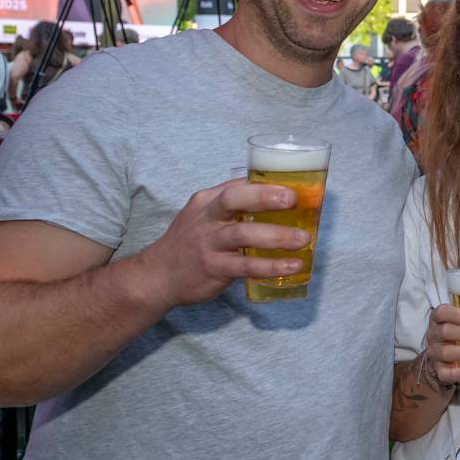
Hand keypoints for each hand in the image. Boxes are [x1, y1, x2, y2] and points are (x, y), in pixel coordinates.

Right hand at [134, 179, 310, 307]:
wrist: (156, 276)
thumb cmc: (189, 242)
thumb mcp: (202, 216)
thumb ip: (232, 205)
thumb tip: (274, 195)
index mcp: (207, 201)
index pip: (236, 185)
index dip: (265, 184)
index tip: (292, 185)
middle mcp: (207, 218)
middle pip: (234, 200)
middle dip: (265, 197)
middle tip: (293, 200)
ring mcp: (208, 244)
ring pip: (243, 234)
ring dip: (276, 235)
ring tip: (303, 239)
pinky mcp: (213, 268)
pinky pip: (246, 266)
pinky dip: (271, 266)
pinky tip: (291, 266)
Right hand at [422, 304, 459, 385]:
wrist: (443, 356)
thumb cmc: (459, 333)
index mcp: (440, 319)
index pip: (442, 312)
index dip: (456, 314)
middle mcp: (434, 334)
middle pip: (445, 331)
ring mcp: (435, 352)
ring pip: (446, 352)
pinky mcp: (438, 369)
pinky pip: (443, 373)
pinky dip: (455, 373)